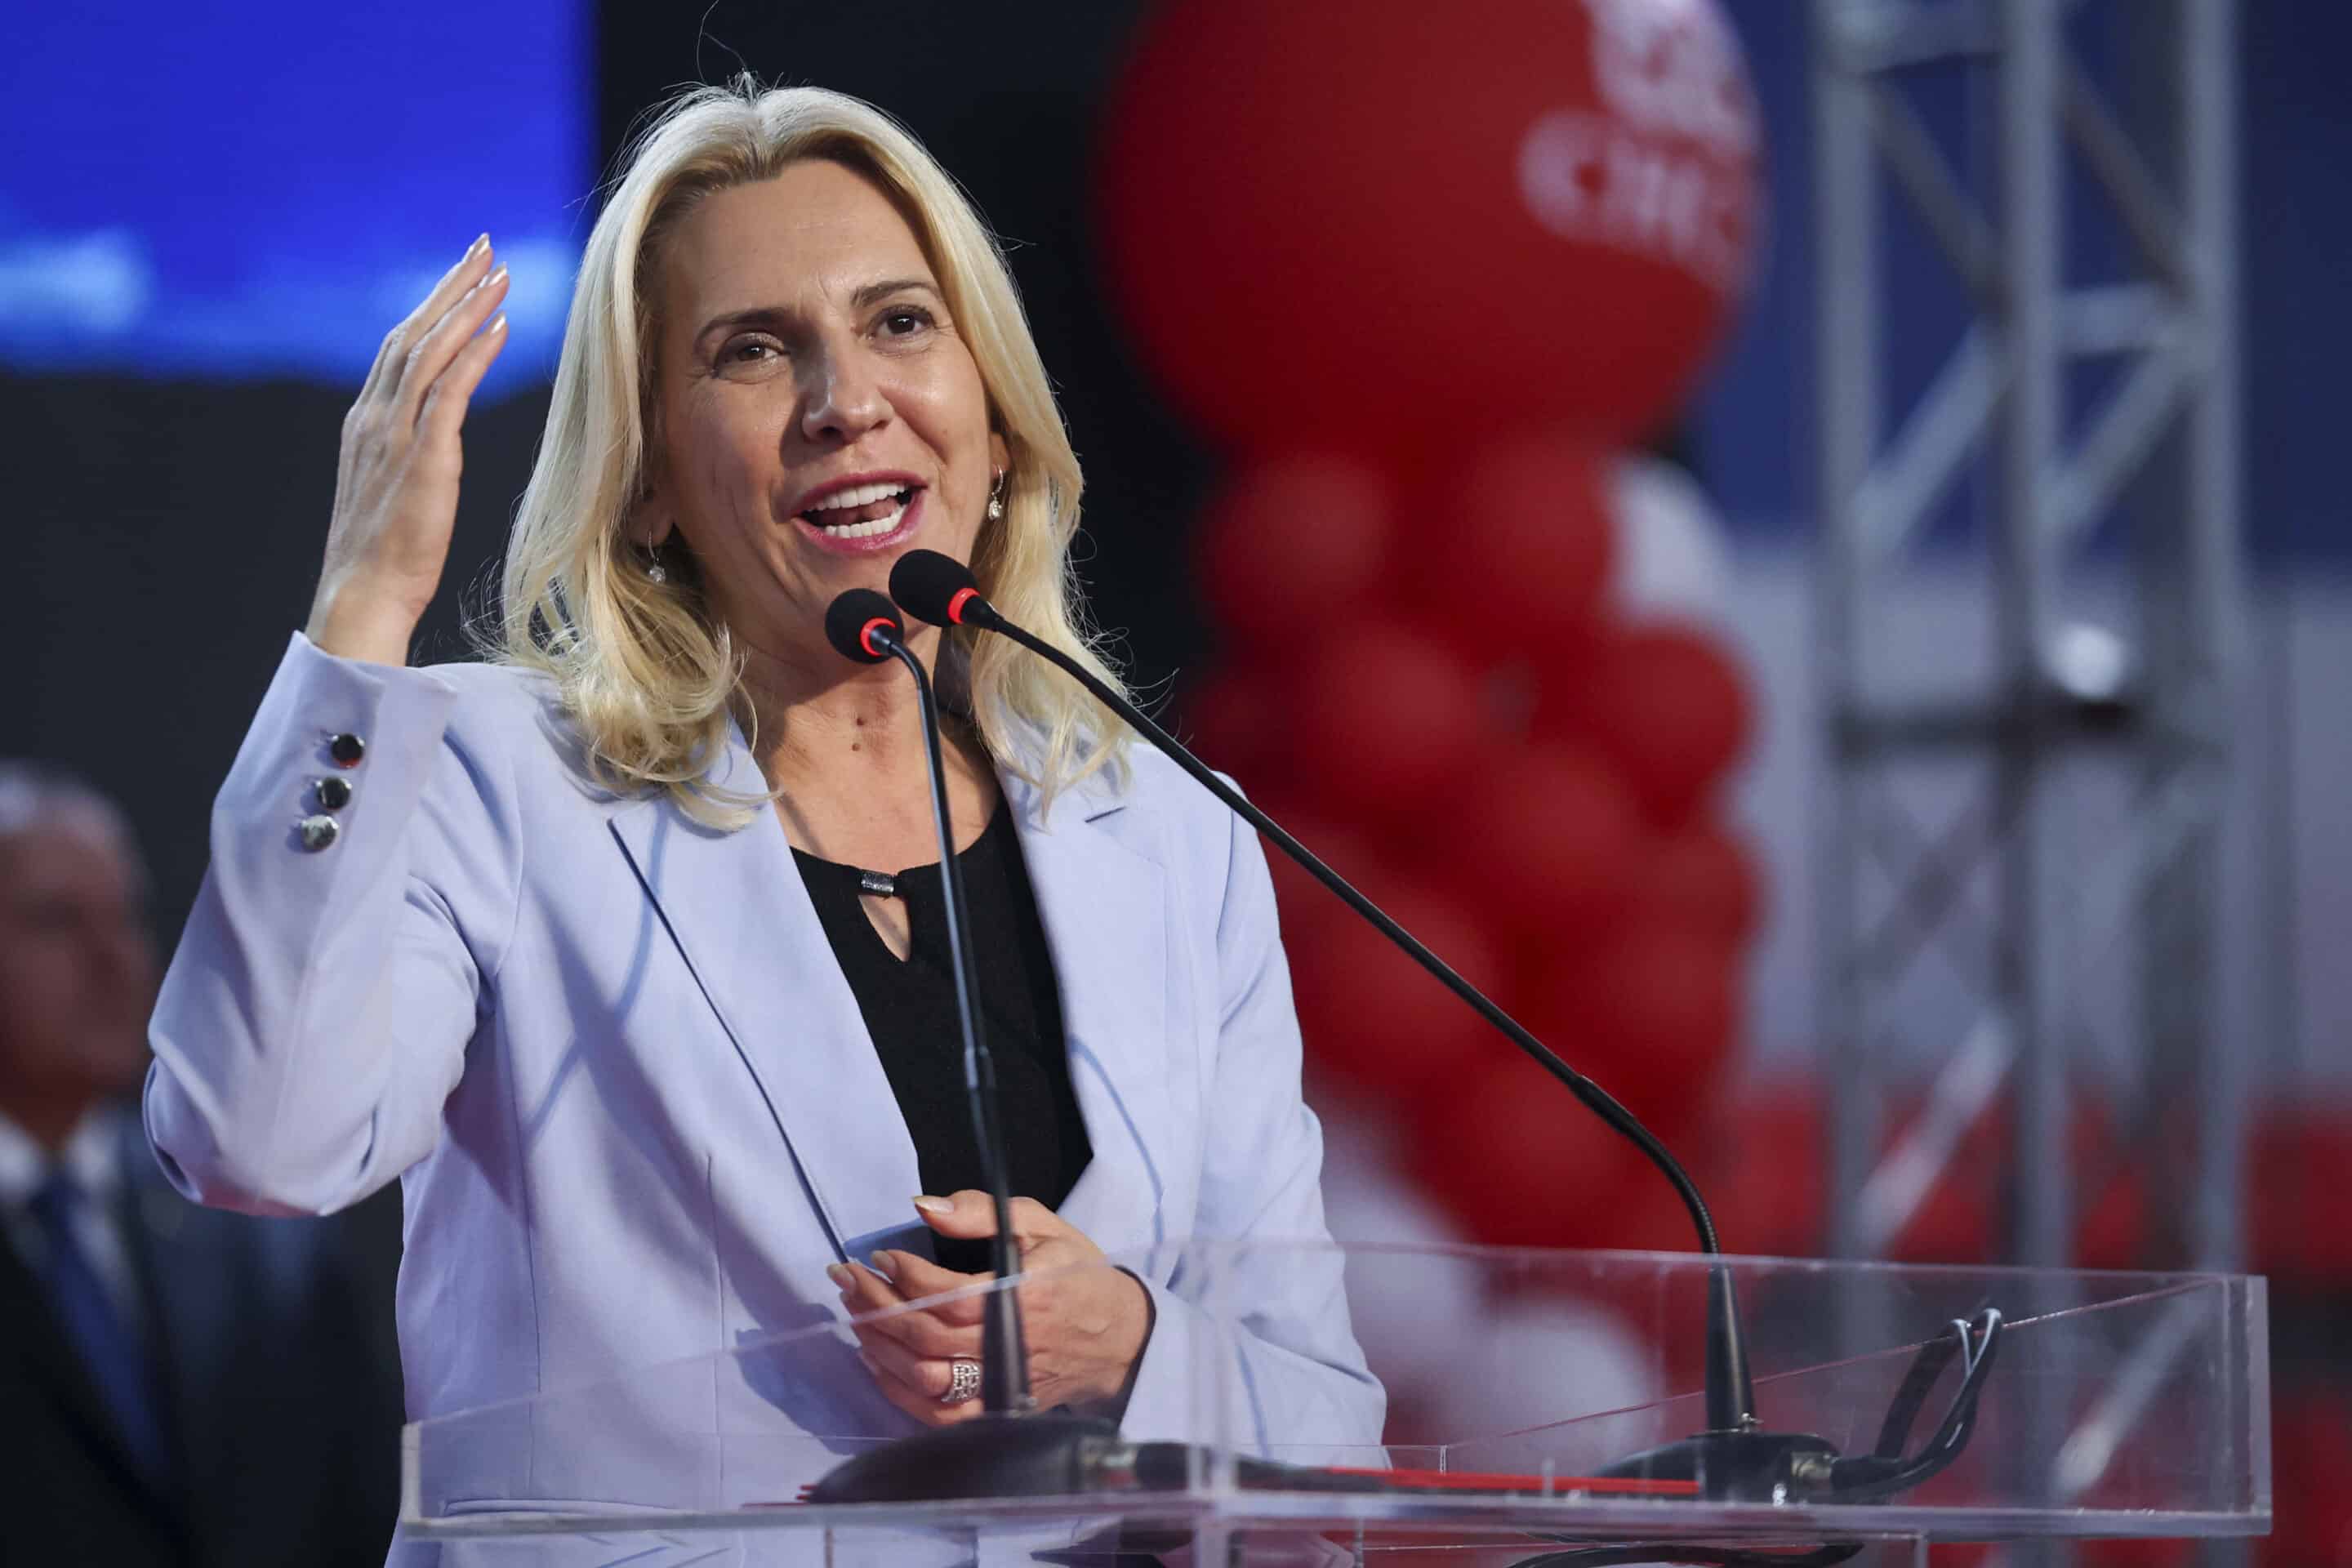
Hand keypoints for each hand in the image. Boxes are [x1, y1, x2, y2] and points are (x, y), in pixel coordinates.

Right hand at [306, 234, 511, 664]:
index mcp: (366, 421)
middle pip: (413, 333)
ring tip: (499, 272)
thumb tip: (432, 435)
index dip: (432, 306)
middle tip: (483, 247)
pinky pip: (449, 391)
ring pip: (429, 351)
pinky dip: (473, 353)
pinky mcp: (422, 456)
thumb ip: (408, 452)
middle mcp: (374, 416)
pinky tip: (498, 325)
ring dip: (466, 307)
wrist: (361, 593)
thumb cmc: (383, 554)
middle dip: (449, 286)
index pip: (399, 347)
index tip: (463, 273)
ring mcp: (394, 434)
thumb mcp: (394, 489)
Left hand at [829, 1192, 1151, 1427]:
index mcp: (1024, 1295)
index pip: (949, 1295)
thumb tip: (922, 1206)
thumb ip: (981, 1212)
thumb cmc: (1077, 1273)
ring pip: (924, 1375)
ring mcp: (1002, 1383)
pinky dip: (900, 1392)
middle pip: (926, 1334)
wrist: (1118, 1338)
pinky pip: (938, 1414)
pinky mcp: (997, 1409)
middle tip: (847, 1278)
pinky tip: (876, 1361)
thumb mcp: (1041, 1224)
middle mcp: (1010, 1344)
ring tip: (854, 1310)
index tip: (879, 1256)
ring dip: (879, 1344)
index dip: (906, 1277)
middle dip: (876, 1303)